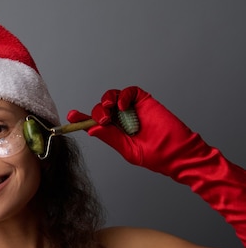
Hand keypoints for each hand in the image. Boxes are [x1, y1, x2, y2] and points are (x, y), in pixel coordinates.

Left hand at [67, 86, 199, 176]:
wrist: (177, 153)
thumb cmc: (156, 156)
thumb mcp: (128, 150)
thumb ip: (110, 138)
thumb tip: (91, 129)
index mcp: (114, 132)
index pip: (93, 122)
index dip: (81, 118)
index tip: (71, 116)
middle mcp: (120, 119)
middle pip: (100, 108)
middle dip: (96, 112)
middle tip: (103, 120)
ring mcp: (132, 109)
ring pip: (111, 96)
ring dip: (107, 100)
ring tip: (110, 111)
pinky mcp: (144, 101)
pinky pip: (129, 91)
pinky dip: (123, 95)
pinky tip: (122, 106)